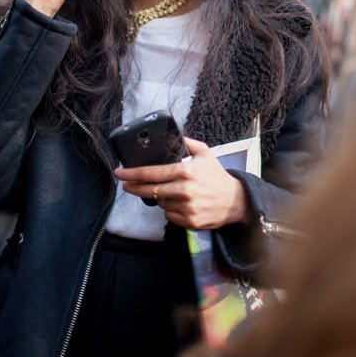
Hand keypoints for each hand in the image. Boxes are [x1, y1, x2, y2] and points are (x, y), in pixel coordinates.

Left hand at [114, 137, 252, 228]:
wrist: (236, 201)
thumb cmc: (217, 176)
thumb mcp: (205, 154)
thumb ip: (186, 143)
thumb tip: (171, 135)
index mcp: (185, 172)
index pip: (151, 173)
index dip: (132, 173)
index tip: (120, 172)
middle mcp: (184, 190)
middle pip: (149, 190)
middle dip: (134, 187)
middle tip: (126, 185)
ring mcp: (186, 207)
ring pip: (159, 203)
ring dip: (159, 197)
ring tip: (170, 191)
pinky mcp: (189, 221)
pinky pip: (169, 215)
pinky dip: (170, 209)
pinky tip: (179, 203)